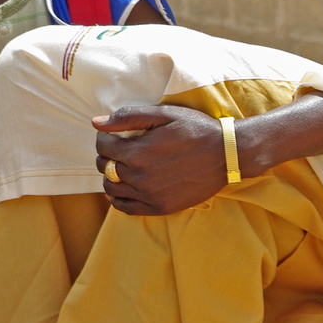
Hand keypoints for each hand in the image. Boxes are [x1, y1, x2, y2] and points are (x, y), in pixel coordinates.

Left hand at [93, 105, 228, 214]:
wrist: (226, 154)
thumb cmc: (196, 129)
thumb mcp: (164, 114)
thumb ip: (127, 117)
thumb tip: (96, 123)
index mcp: (137, 152)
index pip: (102, 145)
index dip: (104, 137)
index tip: (113, 134)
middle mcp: (139, 176)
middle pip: (103, 166)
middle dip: (105, 155)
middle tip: (118, 148)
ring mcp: (149, 195)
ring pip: (111, 188)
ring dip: (110, 176)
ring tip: (122, 166)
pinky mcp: (159, 208)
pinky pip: (126, 208)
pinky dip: (117, 199)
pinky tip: (123, 188)